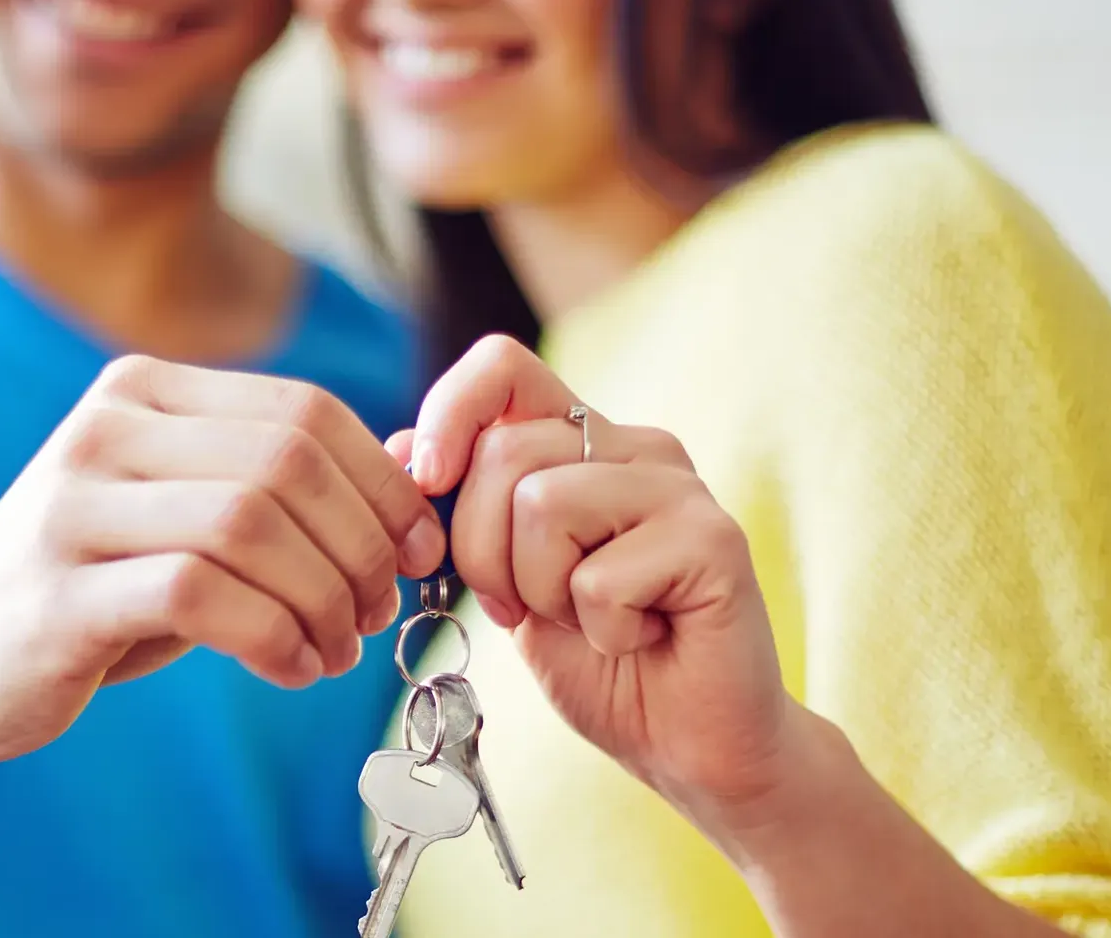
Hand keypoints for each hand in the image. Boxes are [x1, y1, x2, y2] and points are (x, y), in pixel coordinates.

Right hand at [0, 355, 444, 764]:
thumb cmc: (100, 582)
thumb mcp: (195, 517)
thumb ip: (291, 483)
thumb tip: (419, 457)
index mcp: (146, 392)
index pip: (304, 412)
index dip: (382, 484)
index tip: (418, 553)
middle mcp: (105, 429)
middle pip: (287, 463)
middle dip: (360, 546)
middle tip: (376, 612)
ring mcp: (73, 507)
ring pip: (251, 524)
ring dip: (323, 598)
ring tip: (336, 649)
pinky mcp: (58, 593)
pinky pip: (201, 594)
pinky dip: (273, 636)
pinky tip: (291, 668)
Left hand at [393, 336, 799, 822]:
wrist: (688, 743)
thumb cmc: (601, 663)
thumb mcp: (506, 581)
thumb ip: (462, 514)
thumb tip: (397, 447)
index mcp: (584, 443)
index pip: (503, 367)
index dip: (448, 413)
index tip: (428, 481)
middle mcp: (636, 447)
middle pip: (505, 453)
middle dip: (483, 552)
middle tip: (529, 608)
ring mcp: (680, 489)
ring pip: (543, 505)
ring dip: (543, 593)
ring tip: (593, 620)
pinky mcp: (714, 541)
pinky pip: (599, 578)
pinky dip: (601, 632)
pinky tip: (642, 639)